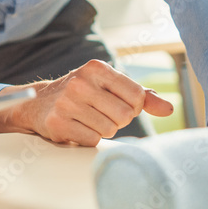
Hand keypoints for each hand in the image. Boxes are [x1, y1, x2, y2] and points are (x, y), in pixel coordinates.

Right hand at [0, 59, 173, 145]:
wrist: (38, 103)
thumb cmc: (82, 94)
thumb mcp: (109, 86)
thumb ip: (141, 96)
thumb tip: (169, 109)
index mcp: (96, 68)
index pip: (136, 95)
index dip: (133, 106)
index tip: (118, 104)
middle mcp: (80, 82)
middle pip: (125, 116)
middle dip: (118, 120)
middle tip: (101, 114)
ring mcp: (67, 103)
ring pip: (109, 130)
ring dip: (103, 130)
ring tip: (87, 119)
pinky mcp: (58, 124)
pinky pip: (92, 140)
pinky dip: (89, 138)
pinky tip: (76, 128)